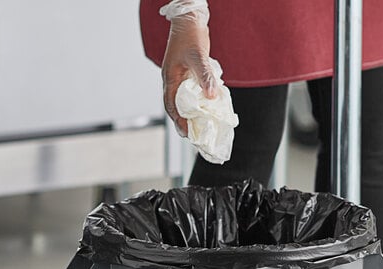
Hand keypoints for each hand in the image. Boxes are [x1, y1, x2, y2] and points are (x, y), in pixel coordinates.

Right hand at [160, 5, 217, 136]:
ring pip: (183, 100)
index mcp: (170, 78)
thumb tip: (212, 97)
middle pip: (175, 106)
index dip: (178, 121)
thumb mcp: (198, 57)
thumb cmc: (191, 35)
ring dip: (190, 113)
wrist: (190, 18)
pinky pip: (190, 92)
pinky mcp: (187, 74)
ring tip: (199, 125)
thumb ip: (205, 76)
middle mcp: (172, 80)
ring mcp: (179, 77)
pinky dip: (196, 101)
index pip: (171, 105)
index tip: (187, 133)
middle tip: (193, 135)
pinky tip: (206, 106)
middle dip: (183, 121)